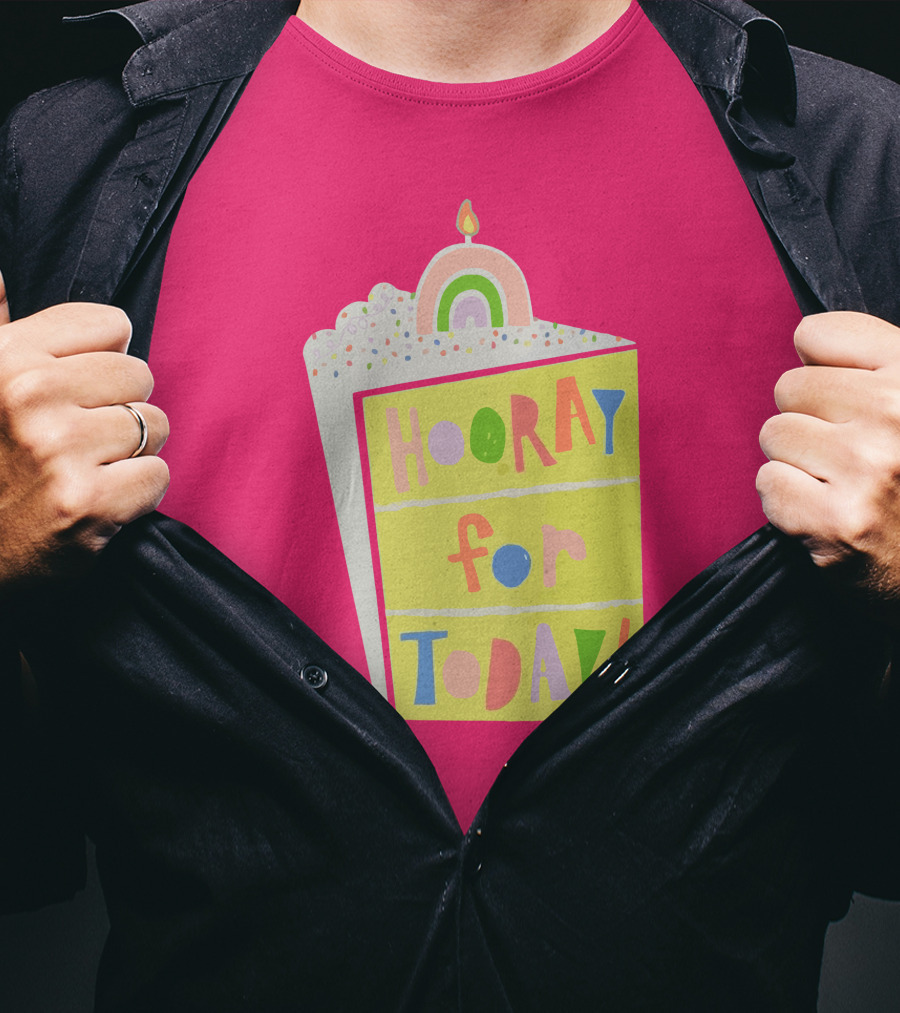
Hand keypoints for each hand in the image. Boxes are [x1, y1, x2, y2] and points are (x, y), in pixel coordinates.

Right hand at [0, 270, 168, 590]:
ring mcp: (59, 449)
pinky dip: (139, 492)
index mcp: (6, 357)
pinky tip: (100, 500)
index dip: (104, 359)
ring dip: (132, 452)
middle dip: (121, 407)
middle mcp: (29, 395)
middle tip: (82, 439)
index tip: (79, 388)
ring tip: (88, 469)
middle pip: (140, 375)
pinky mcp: (86, 502)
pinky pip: (158, 475)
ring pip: (155, 425)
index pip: (112, 324)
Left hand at [758, 312, 899, 613]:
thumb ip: (869, 364)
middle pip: (789, 386)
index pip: (815, 333)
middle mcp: (896, 415)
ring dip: (796, 461)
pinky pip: (768, 483)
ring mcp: (868, 469)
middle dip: (808, 419)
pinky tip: (827, 512)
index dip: (819, 366)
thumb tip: (802, 339)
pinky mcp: (837, 521)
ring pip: (774, 434)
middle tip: (848, 454)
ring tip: (840, 483)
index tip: (842, 396)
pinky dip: (787, 502)